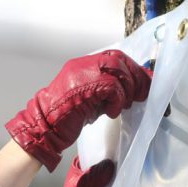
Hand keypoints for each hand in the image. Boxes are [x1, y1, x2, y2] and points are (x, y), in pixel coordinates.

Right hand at [6, 50, 150, 171]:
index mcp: (82, 65)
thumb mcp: (87, 98)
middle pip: (119, 60)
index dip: (131, 68)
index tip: (143, 81)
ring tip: (123, 105)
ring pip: (118, 71)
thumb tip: (129, 90)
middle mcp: (83, 65)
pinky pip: (113, 88)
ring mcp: (83, 74)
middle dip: (135, 76)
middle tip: (142, 93)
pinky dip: (117, 101)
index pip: (114, 57)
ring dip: (127, 90)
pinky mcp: (86, 87)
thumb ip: (104, 90)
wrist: (45, 128)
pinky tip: (111, 113)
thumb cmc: (64, 118)